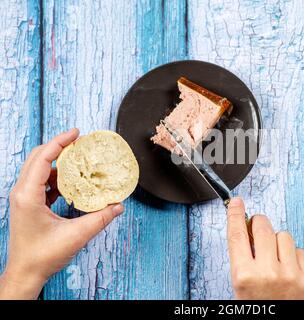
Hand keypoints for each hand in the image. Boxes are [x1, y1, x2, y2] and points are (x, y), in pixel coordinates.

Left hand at [0, 129, 123, 299]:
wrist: (26, 272)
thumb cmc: (42, 256)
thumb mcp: (76, 236)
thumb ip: (100, 219)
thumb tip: (118, 205)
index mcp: (28, 196)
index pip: (43, 158)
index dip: (60, 142)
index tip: (76, 133)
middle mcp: (22, 193)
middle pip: (38, 158)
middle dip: (59, 146)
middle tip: (80, 141)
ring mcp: (24, 198)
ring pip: (39, 168)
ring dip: (59, 162)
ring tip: (79, 160)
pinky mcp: (29, 203)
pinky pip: (42, 181)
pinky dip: (57, 176)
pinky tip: (72, 182)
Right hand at [227, 198, 303, 299]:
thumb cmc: (257, 306)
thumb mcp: (240, 286)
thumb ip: (243, 258)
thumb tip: (249, 228)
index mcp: (244, 276)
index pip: (237, 235)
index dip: (236, 214)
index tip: (237, 202)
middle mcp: (266, 273)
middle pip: (263, 227)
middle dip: (259, 225)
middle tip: (258, 231)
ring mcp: (289, 275)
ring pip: (283, 235)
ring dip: (277, 242)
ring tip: (274, 258)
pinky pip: (299, 250)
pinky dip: (293, 255)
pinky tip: (287, 268)